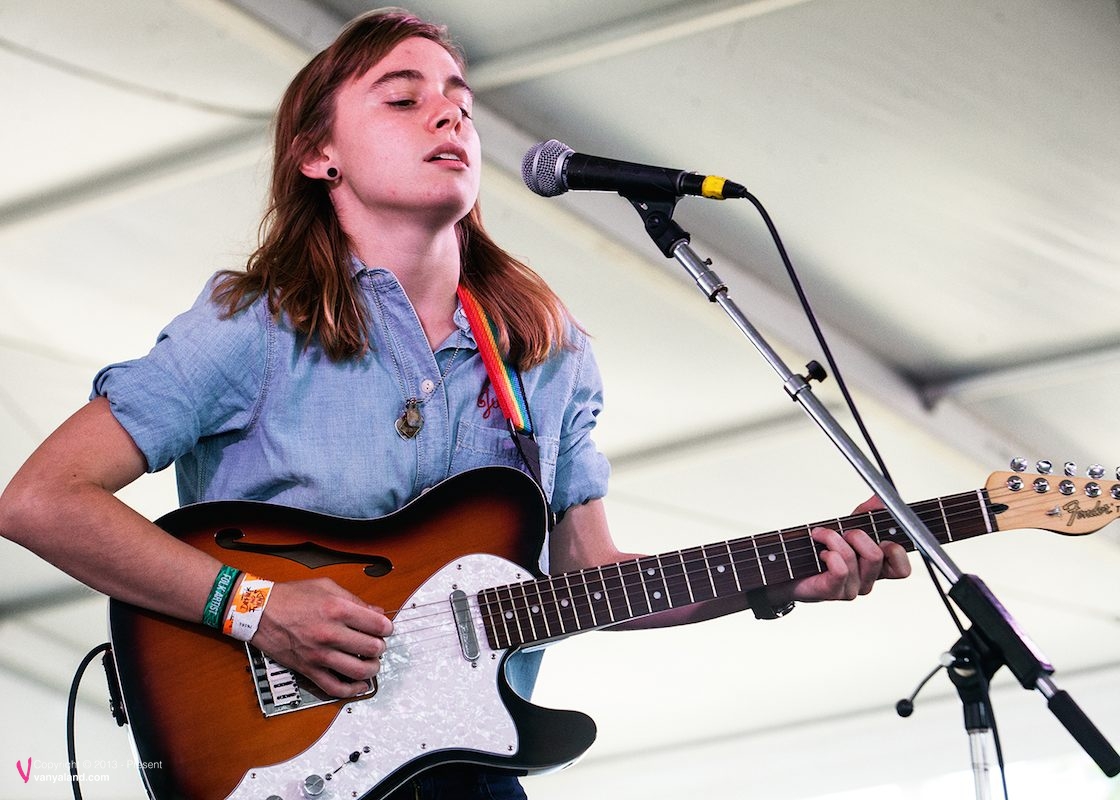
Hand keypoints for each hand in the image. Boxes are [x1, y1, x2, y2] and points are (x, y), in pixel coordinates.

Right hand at [249, 578, 393, 697]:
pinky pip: (334, 687)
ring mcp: (319, 654)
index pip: (377, 624)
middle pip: (372, 648)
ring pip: (358, 671)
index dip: (387, 627)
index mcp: (337, 609)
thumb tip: (376, 613)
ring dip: (372, 668)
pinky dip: (351, 690)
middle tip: (377, 644)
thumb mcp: (326, 586)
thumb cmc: (290, 596)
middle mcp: (330, 633)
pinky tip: (359, 684)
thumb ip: (354, 600)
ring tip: (372, 663)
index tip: (385, 628)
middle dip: (380, 646)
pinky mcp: (308, 669)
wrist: (258, 611)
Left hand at [770, 496, 910, 605]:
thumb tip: (879, 498)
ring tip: (820, 535)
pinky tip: (819, 551)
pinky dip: (829, 552)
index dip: (896, 551)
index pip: (902, 570)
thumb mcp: (845, 528)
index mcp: (875, 570)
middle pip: (877, 556)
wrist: (786, 570)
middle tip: (844, 531)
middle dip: (858, 535)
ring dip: (835, 538)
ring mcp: (851, 589)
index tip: (878, 536)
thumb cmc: (817, 550)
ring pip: (855, 558)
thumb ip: (865, 515)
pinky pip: (841, 569)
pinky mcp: (833, 592)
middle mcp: (867, 582)